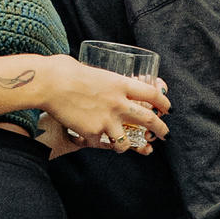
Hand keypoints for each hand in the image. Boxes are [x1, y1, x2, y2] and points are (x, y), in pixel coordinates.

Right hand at [36, 60, 168, 153]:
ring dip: (128, 146)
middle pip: (148, 119)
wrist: (51, 83)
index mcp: (120, 84)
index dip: (163, 103)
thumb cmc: (67, 72)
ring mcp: (107, 120)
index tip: (168, 109)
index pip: (152, 95)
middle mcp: (118, 103)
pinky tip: (86, 138)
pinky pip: (100, 143)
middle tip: (165, 135)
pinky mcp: (94, 132)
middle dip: (161, 129)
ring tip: (125, 145)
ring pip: (127, 141)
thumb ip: (107, 82)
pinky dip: (94, 142)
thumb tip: (109, 84)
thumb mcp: (96, 72)